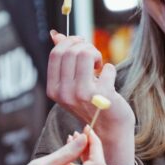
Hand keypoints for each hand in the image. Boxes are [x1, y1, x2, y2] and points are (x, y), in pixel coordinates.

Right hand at [47, 30, 134, 164]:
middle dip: (85, 46)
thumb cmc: (92, 102)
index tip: (81, 44)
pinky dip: (110, 69)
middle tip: (94, 55)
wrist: (109, 129)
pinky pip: (107, 68)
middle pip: (70, 51)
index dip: (70, 42)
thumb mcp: (73, 82)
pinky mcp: (102, 96)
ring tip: (99, 66)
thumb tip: (56, 35)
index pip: (56, 54)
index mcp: (54, 90)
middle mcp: (65, 93)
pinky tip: (109, 79)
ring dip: (96, 54)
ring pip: (86, 54)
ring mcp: (82, 95)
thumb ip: (64, 58)